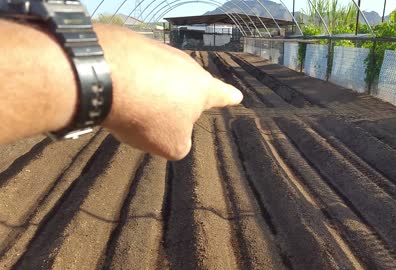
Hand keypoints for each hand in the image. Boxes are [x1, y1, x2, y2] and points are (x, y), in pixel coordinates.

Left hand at [95, 24, 242, 159]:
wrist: (106, 76)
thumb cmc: (148, 115)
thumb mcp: (171, 145)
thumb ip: (180, 143)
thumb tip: (174, 133)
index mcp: (201, 89)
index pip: (221, 95)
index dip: (229, 98)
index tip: (238, 96)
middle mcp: (185, 65)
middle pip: (184, 86)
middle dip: (173, 101)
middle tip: (157, 116)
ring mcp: (159, 51)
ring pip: (157, 78)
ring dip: (148, 92)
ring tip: (131, 106)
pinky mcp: (132, 44)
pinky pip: (134, 69)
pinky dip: (127, 81)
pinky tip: (114, 91)